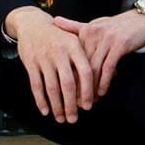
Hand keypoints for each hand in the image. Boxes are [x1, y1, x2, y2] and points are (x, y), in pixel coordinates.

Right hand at [5, 6, 94, 123]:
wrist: (33, 24)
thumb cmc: (60, 37)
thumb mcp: (76, 41)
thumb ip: (90, 58)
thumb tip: (112, 74)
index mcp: (74, 47)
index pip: (85, 72)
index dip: (88, 91)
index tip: (88, 106)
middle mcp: (60, 52)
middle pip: (68, 84)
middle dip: (71, 104)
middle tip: (74, 119)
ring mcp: (44, 58)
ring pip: (51, 88)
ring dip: (57, 106)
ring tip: (61, 118)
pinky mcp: (31, 63)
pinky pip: (36, 86)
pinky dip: (41, 100)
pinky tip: (46, 111)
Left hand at [52, 10, 144, 97]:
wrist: (144, 19)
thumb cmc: (120, 25)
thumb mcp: (96, 24)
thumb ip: (75, 26)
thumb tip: (55, 20)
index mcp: (86, 31)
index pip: (73, 58)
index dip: (70, 77)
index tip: (67, 93)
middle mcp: (94, 34)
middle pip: (81, 65)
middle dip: (78, 86)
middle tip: (76, 103)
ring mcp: (107, 39)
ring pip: (94, 68)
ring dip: (91, 88)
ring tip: (89, 101)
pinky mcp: (120, 45)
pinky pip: (108, 67)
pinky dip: (104, 82)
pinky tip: (102, 92)